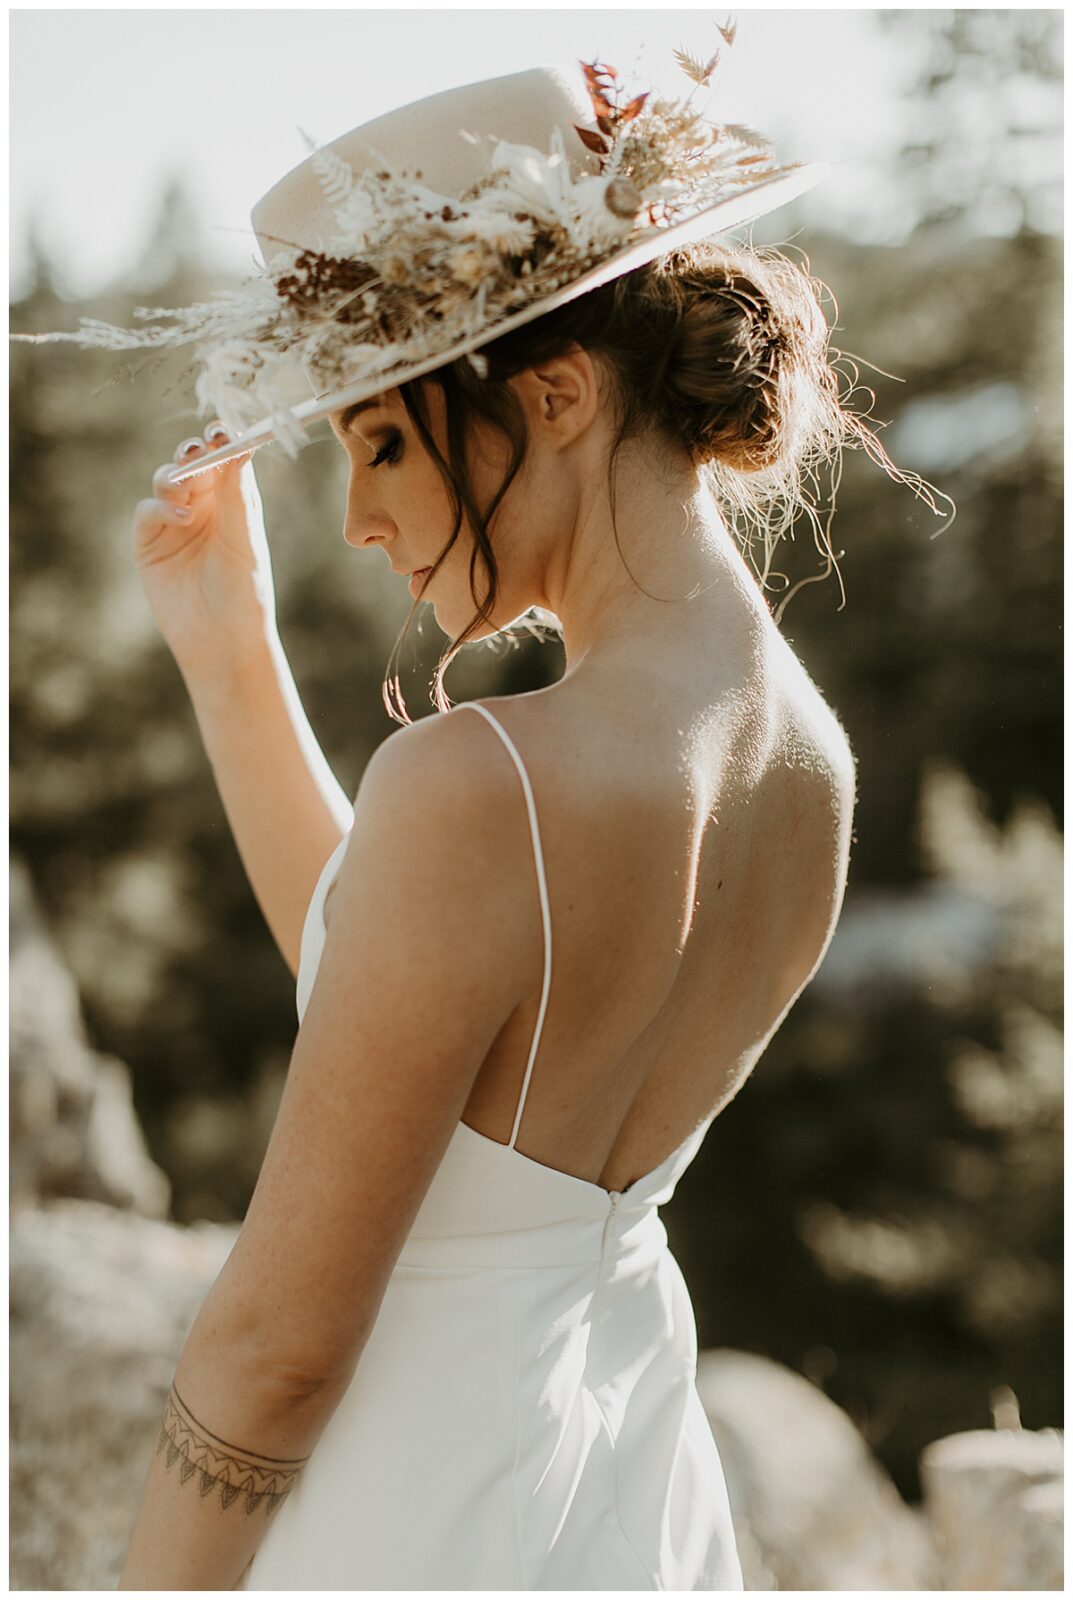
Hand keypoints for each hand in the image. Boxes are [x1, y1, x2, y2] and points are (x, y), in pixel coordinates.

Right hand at [132, 424, 278, 684]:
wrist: (221, 641)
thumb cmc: (245, 594)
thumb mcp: (244, 542)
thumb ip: (238, 497)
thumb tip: (240, 447)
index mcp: (233, 503)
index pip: (226, 460)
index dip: (223, 441)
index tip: (223, 428)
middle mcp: (203, 507)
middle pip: (192, 463)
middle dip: (194, 451)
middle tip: (200, 445)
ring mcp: (173, 522)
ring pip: (166, 480)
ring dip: (176, 476)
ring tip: (188, 488)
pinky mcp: (149, 542)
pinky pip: (147, 510)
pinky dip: (160, 506)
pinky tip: (180, 516)